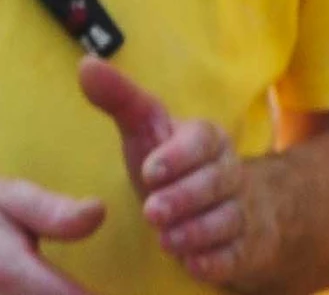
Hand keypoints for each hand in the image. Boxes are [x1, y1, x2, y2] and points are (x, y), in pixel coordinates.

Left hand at [79, 57, 257, 285]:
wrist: (228, 205)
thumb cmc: (174, 166)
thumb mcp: (146, 132)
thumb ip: (120, 100)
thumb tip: (86, 65)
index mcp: (207, 140)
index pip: (202, 140)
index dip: (179, 155)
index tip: (150, 170)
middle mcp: (229, 172)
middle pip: (217, 180)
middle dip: (185, 197)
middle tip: (152, 212)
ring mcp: (240, 210)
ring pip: (228, 218)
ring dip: (198, 231)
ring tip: (166, 241)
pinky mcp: (243, 246)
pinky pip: (237, 254)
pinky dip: (218, 260)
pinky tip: (196, 264)